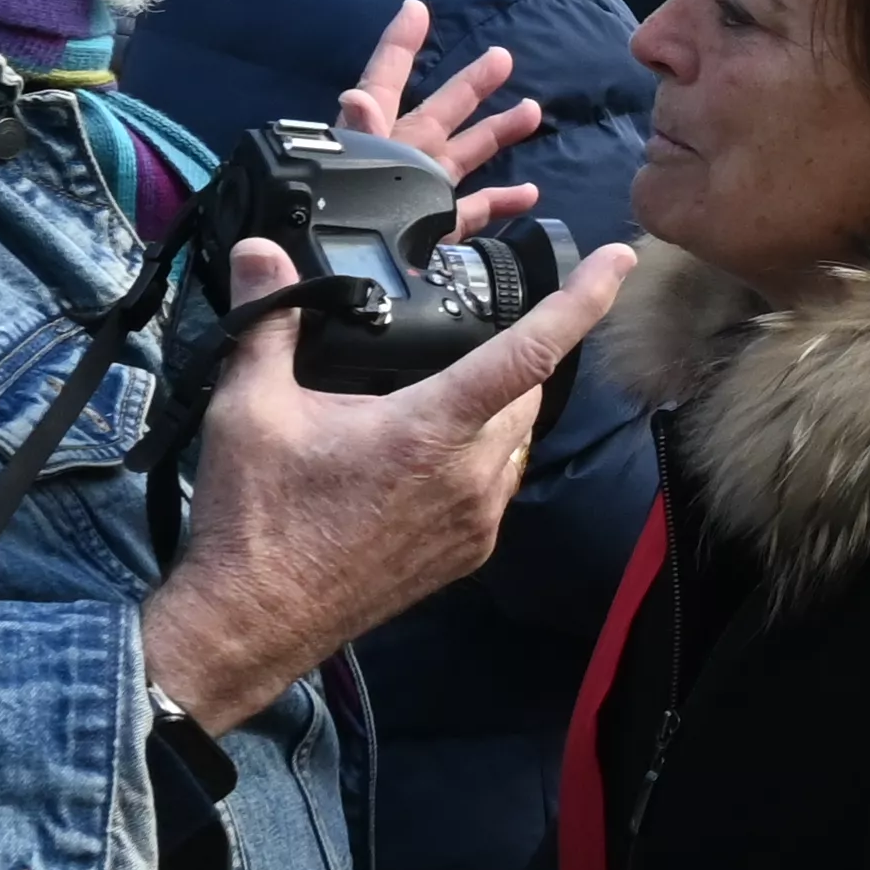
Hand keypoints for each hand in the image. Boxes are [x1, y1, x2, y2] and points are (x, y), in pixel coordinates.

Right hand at [139, 236, 633, 730]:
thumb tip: (258, 249)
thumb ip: (266, 320)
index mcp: (431, 428)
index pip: (531, 350)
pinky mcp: (471, 552)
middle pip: (526, 392)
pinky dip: (480, 460)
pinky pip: (498, 486)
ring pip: (517, 441)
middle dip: (507, 361)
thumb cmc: (255, 517)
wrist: (255, 620)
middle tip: (456, 349)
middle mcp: (471, 473)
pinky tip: (429, 460)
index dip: (584, 299)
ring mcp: (478, 519)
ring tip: (433, 404)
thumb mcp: (250, 408)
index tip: (618, 259)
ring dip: (494, 413)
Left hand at [338, 0, 547, 240]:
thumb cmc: (314, 249)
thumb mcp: (329, 183)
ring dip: (496, 135)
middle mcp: (394, 164)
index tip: (416, 10)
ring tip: (531, 112)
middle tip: (502, 58)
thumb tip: (355, 97)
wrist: (323, 316)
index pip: (381, 85)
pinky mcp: (431, 236)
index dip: (398, 47)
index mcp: (365, 146)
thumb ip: (349, 141)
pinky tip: (530, 194)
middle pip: (436, 115)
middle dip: (469, 86)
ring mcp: (415, 198)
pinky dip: (501, 201)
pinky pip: (471, 212)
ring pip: (462, 158)